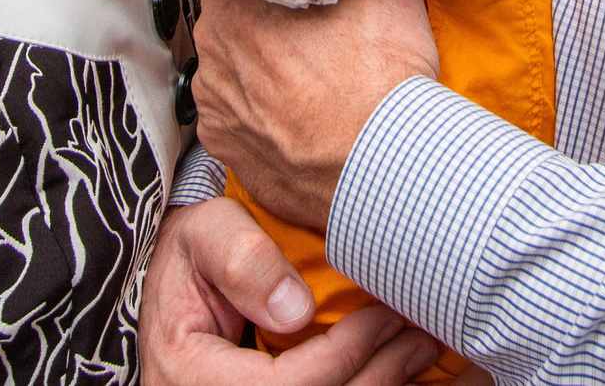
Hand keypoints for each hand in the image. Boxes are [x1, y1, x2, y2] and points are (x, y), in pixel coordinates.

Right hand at [141, 198, 441, 385]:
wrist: (185, 277)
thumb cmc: (197, 251)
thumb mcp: (205, 233)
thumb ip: (242, 260)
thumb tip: (296, 311)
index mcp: (189, 373)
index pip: (279, 385)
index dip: (341, 356)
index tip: (383, 316)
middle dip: (375, 379)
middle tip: (419, 337)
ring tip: (417, 350)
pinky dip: (366, 385)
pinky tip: (395, 367)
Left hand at [196, 0, 439, 230]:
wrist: (384, 166)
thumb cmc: (382, 75)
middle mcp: (211, 46)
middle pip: (237, 12)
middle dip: (270, 14)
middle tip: (317, 25)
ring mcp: (213, 101)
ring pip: (237, 63)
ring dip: (265, 64)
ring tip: (314, 74)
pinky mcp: (223, 145)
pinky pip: (238, 113)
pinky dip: (263, 111)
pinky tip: (300, 110)